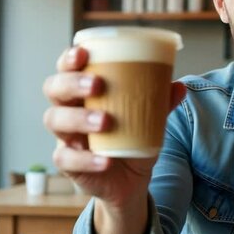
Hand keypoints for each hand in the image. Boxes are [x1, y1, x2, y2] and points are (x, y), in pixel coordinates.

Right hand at [42, 46, 186, 207]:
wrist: (131, 180)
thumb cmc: (133, 138)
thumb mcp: (149, 119)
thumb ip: (160, 103)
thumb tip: (179, 87)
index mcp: (84, 92)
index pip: (67, 68)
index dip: (68, 59)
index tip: (82, 53)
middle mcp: (68, 109)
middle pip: (54, 89)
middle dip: (71, 83)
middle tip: (97, 85)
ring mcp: (65, 136)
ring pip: (54, 120)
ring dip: (78, 118)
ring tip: (105, 121)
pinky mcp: (68, 163)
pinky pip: (66, 159)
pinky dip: (86, 159)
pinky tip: (105, 159)